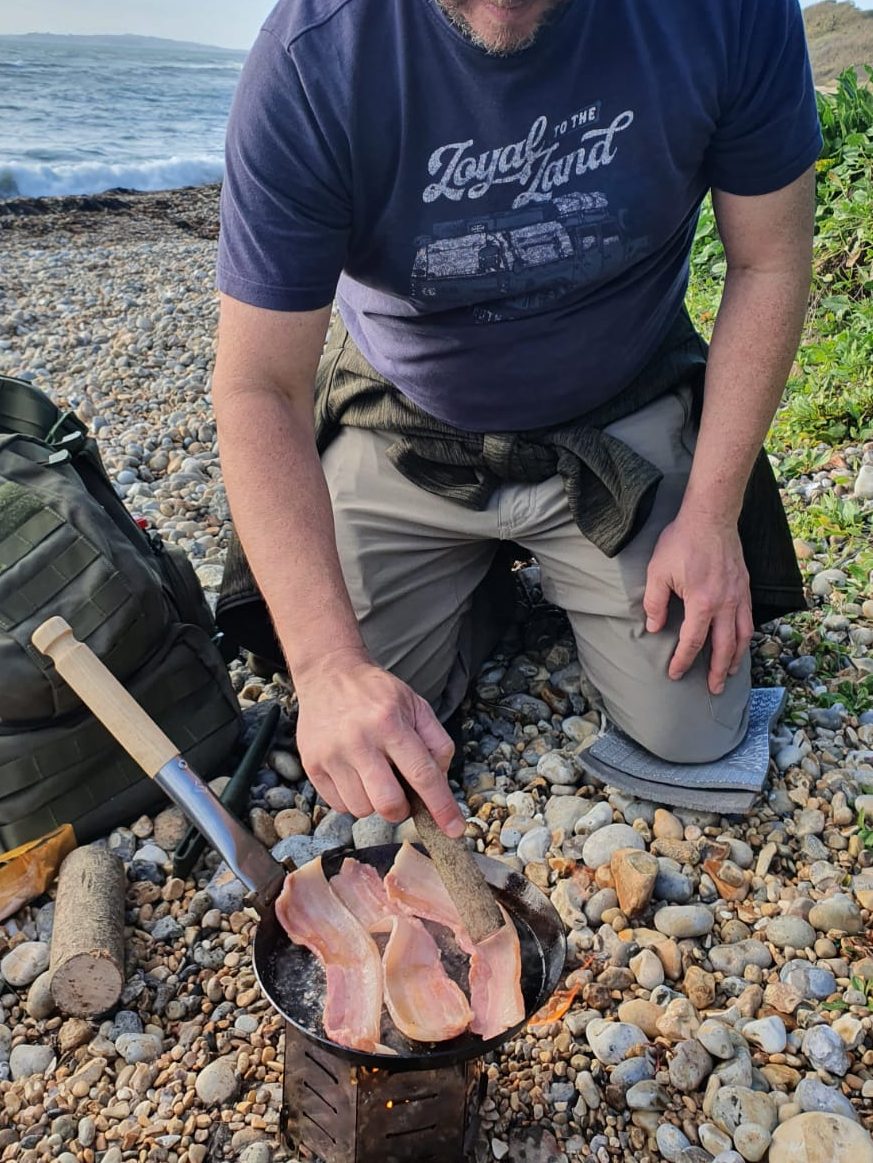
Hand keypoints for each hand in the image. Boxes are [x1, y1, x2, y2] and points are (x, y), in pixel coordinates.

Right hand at [293, 649, 463, 835]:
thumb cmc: (377, 693)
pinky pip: (339, 806)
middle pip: (389, 803)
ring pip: (362, 810)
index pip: (422, 774)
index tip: (454, 829)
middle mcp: (359, 740)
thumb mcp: (416, 705)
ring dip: (375, 803)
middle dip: (402, 809)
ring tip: (374, 775)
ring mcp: (332, 754)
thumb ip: (437, 743)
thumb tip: (441, 784)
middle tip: (402, 795)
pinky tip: (354, 775)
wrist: (329, 674)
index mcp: (390, 722)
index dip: (441, 806)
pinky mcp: (311, 765)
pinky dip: (353, 799)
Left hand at [643, 511, 752, 694]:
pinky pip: (748, 619)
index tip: (675, 673)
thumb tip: (656, 628)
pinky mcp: (745, 587)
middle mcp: (725, 604)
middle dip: (717, 672)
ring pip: (742, 636)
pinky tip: (740, 642)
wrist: (711, 517)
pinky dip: (745, 637)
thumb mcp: (657, 572)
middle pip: (724, 647)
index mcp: (702, 603)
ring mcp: (739, 596)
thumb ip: (655, 603)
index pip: (693, 642)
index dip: (683, 661)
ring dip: (736, 658)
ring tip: (729, 673)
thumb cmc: (681, 542)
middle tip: (713, 690)